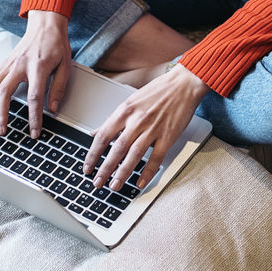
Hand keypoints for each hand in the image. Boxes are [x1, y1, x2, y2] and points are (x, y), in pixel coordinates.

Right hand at [0, 10, 70, 136]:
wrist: (45, 25)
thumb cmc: (56, 44)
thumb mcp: (66, 65)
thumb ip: (59, 88)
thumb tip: (54, 109)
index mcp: (38, 66)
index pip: (35, 96)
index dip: (34, 116)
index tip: (34, 132)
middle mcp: (19, 65)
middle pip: (5, 91)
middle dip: (0, 114)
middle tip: (1, 131)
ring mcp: (8, 64)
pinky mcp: (3, 64)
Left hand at [83, 63, 208, 192]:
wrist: (183, 84)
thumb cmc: (158, 91)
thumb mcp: (130, 101)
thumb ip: (113, 119)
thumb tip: (96, 132)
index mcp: (125, 110)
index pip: (103, 136)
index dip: (93, 154)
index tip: (87, 167)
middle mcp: (137, 120)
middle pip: (117, 149)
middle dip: (105, 168)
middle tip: (97, 182)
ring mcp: (153, 129)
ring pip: (134, 155)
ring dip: (122, 173)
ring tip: (114, 186)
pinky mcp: (168, 136)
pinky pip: (155, 158)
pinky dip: (147, 172)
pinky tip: (140, 183)